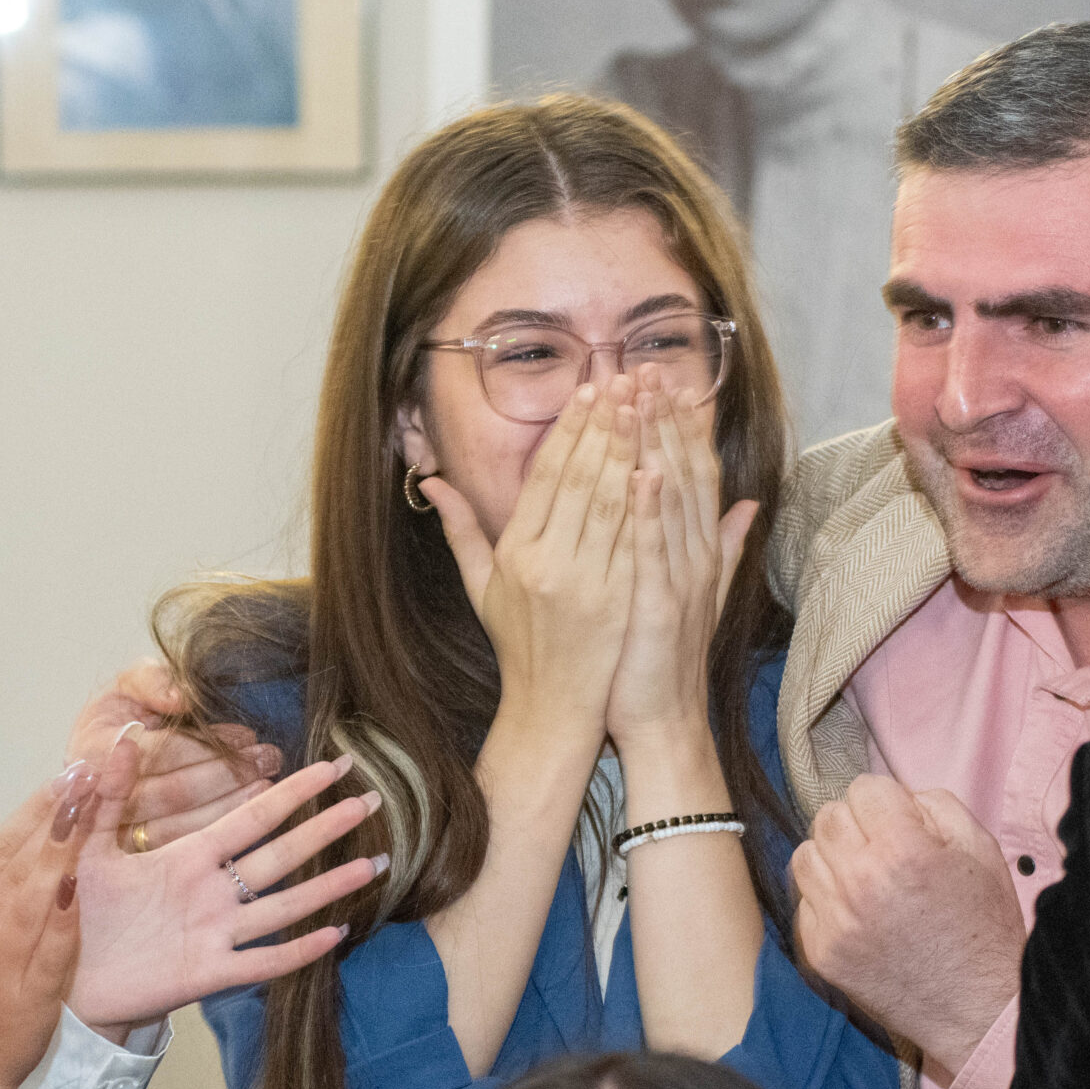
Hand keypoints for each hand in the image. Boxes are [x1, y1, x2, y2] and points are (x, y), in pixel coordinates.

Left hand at [68, 740, 384, 1029]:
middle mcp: (213, 891)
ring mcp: (217, 932)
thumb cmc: (81, 910)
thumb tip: (124, 740)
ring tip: (373, 863)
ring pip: (285, 904)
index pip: (252, 816)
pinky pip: (263, 960)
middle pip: (282, 854)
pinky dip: (299, 948)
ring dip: (330, 885)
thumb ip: (108, 798)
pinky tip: (336, 932)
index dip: (293, 792)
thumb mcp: (91, 849)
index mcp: (190, 856)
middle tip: (371, 800)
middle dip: (326, 827)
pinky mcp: (208, 973)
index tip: (331, 767)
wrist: (64, 976)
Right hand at [69, 661, 282, 852]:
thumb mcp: (130, 682)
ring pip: (177, 828)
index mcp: (96, 748)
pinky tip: (249, 818)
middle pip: (172, 793)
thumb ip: (153, 681)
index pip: (160, 753)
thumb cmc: (124, 711)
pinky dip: (216, 832)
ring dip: (229, 807)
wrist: (101, 751)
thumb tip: (181, 698)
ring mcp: (114, 829)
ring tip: (267, 785)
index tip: (247, 736)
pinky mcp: (133, 851)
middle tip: (270, 759)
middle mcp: (100, 795)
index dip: (208, 747)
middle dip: (228, 776)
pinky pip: (179, 848)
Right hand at [427, 377, 639, 747]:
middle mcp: (545, 563)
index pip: (545, 477)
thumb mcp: (480, 586)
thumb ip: (460, 528)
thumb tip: (430, 480)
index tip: (589, 392)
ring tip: (642, 407)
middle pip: (578, 480)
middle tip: (622, 381)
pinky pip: (634, 540)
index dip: (569, 431)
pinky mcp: (618, 601)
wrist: (551, 707)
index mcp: (514, 553)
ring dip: (627, 449)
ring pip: (608, 502)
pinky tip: (659, 465)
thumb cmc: (518, 643)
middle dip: (601, 426)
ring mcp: (583, 583)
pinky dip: (647, 502)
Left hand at [606, 368, 759, 749]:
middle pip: (684, 473)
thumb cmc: (663, 657)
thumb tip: (749, 504)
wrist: (662, 719)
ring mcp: (680, 578)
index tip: (665, 378)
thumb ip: (726, 545)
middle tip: (645, 366)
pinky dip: (650, 511)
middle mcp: (697, 556)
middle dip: (664, 418)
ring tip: (639, 398)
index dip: (682, 424)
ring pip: (670, 500)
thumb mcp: (700, 592)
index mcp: (702, 549)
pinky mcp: (657, 605)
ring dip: (655, 446)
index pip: (695, 472)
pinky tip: (640, 473)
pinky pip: (653, 550)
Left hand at [790, 776, 1024, 1079]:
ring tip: (867, 880)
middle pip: (827, 817)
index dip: (887, 801)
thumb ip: (934, 805)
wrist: (978, 1010)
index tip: (902, 823)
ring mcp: (835, 920)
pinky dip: (827, 902)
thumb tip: (895, 797)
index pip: (862, 788)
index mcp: (903, 850)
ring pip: (805, 855)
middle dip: (856, 824)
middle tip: (884, 849)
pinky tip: (860, 916)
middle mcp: (860, 881)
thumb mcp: (981, 849)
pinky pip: (805, 902)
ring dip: (833, 859)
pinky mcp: (821, 952)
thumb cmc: (985, 929)